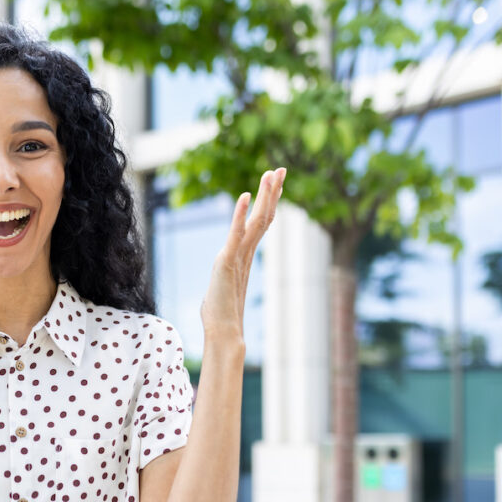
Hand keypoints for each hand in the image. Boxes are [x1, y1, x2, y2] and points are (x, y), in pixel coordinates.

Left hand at [201, 167, 285, 341]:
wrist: (223, 331)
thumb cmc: (220, 313)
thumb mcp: (222, 286)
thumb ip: (224, 277)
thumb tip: (223, 280)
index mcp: (244, 254)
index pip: (260, 223)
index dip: (267, 202)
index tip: (274, 183)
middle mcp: (245, 252)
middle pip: (263, 216)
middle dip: (272, 192)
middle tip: (281, 170)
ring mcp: (239, 256)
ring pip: (256, 221)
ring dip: (264, 196)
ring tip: (271, 174)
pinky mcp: (228, 261)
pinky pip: (236, 234)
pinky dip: (240, 214)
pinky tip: (245, 197)